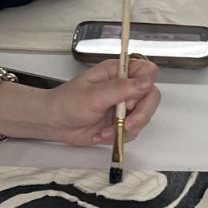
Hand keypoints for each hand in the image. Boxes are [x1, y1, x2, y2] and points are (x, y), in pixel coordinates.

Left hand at [44, 59, 161, 146]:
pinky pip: (134, 131)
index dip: (146, 86)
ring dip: (127, 128)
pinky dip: (119, 136)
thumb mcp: (94, 95)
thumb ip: (122, 88)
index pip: (147, 72)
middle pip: (152, 97)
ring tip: (106, 131)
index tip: (132, 100)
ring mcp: (125, 106)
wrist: (56, 123)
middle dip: (141, 114)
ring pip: (144, 117)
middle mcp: (125, 87)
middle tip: (126, 123)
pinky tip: (103, 134)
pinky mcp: (122, 122)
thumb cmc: (68, 102)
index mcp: (118, 72)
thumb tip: (147, 82)